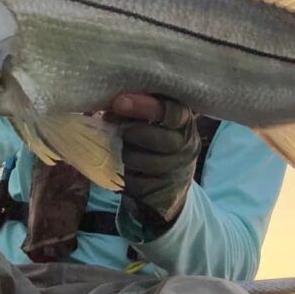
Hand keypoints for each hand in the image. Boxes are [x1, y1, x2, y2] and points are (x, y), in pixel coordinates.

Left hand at [111, 93, 199, 237]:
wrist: (170, 188)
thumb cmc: (157, 147)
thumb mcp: (155, 126)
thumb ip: (138, 113)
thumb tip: (108, 107)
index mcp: (185, 124)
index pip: (170, 112)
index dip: (143, 105)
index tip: (119, 102)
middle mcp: (186, 146)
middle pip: (151, 136)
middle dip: (129, 132)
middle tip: (121, 131)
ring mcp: (176, 171)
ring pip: (137, 158)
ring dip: (125, 153)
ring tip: (126, 151)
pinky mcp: (162, 191)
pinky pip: (133, 180)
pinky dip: (124, 173)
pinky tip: (129, 170)